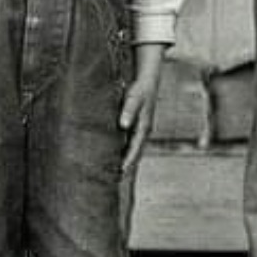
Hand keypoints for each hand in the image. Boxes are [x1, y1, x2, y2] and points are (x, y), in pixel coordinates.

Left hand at [120, 45, 164, 171]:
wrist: (148, 78)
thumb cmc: (141, 88)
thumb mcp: (134, 97)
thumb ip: (128, 110)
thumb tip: (123, 125)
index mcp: (144, 128)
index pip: (135, 150)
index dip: (127, 162)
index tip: (118, 174)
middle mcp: (142, 131)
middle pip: (133, 153)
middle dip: (124, 165)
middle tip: (110, 178)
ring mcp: (138, 129)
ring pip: (130, 148)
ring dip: (121, 158)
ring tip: (108, 169)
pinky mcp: (133, 124)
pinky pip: (127, 141)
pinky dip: (120, 148)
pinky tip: (109, 152)